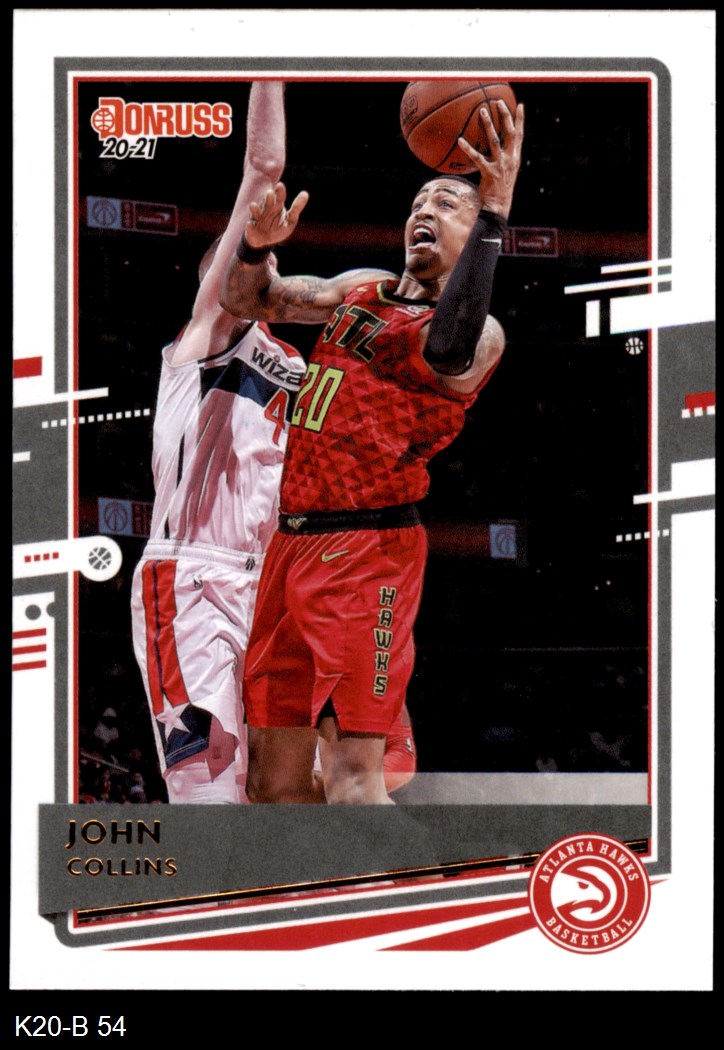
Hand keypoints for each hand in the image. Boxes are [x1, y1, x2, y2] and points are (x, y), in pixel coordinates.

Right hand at [244, 181, 309, 248]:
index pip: (279, 196)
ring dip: (255, 209)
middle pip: (267, 202)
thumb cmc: (278, 228)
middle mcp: (266, 209)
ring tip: (254, 206)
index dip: (279, 191)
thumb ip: (296, 207)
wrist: (265, 241)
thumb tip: (306, 193)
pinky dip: (250, 226)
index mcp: (277, 206)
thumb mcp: (290, 219)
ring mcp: (257, 218)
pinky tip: (250, 224)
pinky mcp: (251, 227)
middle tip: (269, 193)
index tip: (280, 185)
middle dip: (267, 198)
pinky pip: (250, 226)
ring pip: (256, 211)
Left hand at [458, 101, 524, 218]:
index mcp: (515, 158)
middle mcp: (510, 159)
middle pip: (510, 132)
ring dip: (488, 124)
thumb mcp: (507, 172)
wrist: (499, 207)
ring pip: (494, 140)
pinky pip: (477, 157)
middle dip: (506, 115)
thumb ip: (504, 158)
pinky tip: (460, 140)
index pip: (520, 135)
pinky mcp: (489, 172)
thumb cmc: (500, 190)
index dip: (521, 120)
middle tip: (499, 101)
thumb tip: (497, 148)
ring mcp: (500, 165)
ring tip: (482, 111)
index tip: (520, 105)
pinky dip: (468, 148)